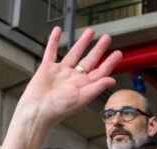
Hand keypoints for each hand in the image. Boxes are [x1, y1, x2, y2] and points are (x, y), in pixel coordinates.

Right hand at [0, 26, 121, 148]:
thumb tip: (112, 80)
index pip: (101, 71)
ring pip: (74, 53)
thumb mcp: (82, 97)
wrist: (37, 110)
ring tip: (90, 32)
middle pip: (90, 59)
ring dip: (82, 42)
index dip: (110, 62)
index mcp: (84, 85)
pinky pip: (51, 51)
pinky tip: (58, 31)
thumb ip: (97, 87)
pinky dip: (54, 41)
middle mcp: (74, 77)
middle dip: (99, 49)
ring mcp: (61, 72)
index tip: (118, 53)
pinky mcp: (47, 68)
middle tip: (107, 38)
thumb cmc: (59, 108)